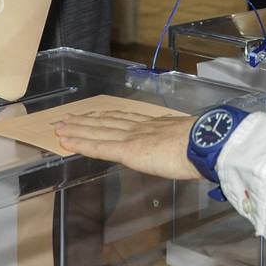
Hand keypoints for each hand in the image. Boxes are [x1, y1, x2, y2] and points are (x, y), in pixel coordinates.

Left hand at [55, 111, 199, 179]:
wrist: (204, 144)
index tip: (96, 114)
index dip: (108, 116)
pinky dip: (80, 143)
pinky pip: (98, 147)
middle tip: (68, 117)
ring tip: (61, 125)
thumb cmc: (204, 147)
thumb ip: (182, 145)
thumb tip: (188, 151)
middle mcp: (141, 127)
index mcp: (156, 125)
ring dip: (78, 128)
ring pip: (98, 130)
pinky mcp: (126, 150)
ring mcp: (132, 137)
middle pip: (107, 121)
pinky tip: (66, 142)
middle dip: (87, 120)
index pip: (126, 119)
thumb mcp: (191, 141)